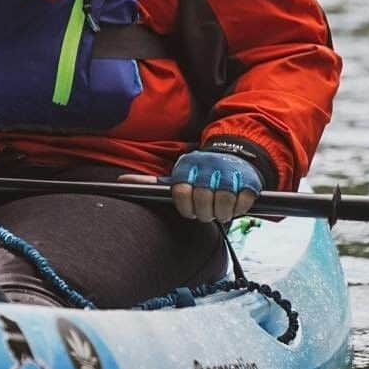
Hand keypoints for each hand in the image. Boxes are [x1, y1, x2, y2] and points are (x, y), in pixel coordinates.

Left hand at [119, 150, 261, 222]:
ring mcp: (229, 172)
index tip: (190, 211)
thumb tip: (120, 181)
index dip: (186, 208)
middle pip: (202, 201)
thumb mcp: (177, 175)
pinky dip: (239, 209)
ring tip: (219, 210)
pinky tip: (235, 205)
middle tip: (206, 212)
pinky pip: (243, 202)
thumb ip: (151, 182)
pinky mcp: (248, 180)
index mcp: (187, 166)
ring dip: (221, 213)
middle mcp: (207, 167)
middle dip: (204, 213)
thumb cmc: (199, 173)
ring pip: (223, 203)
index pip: (181, 192)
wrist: (234, 155)